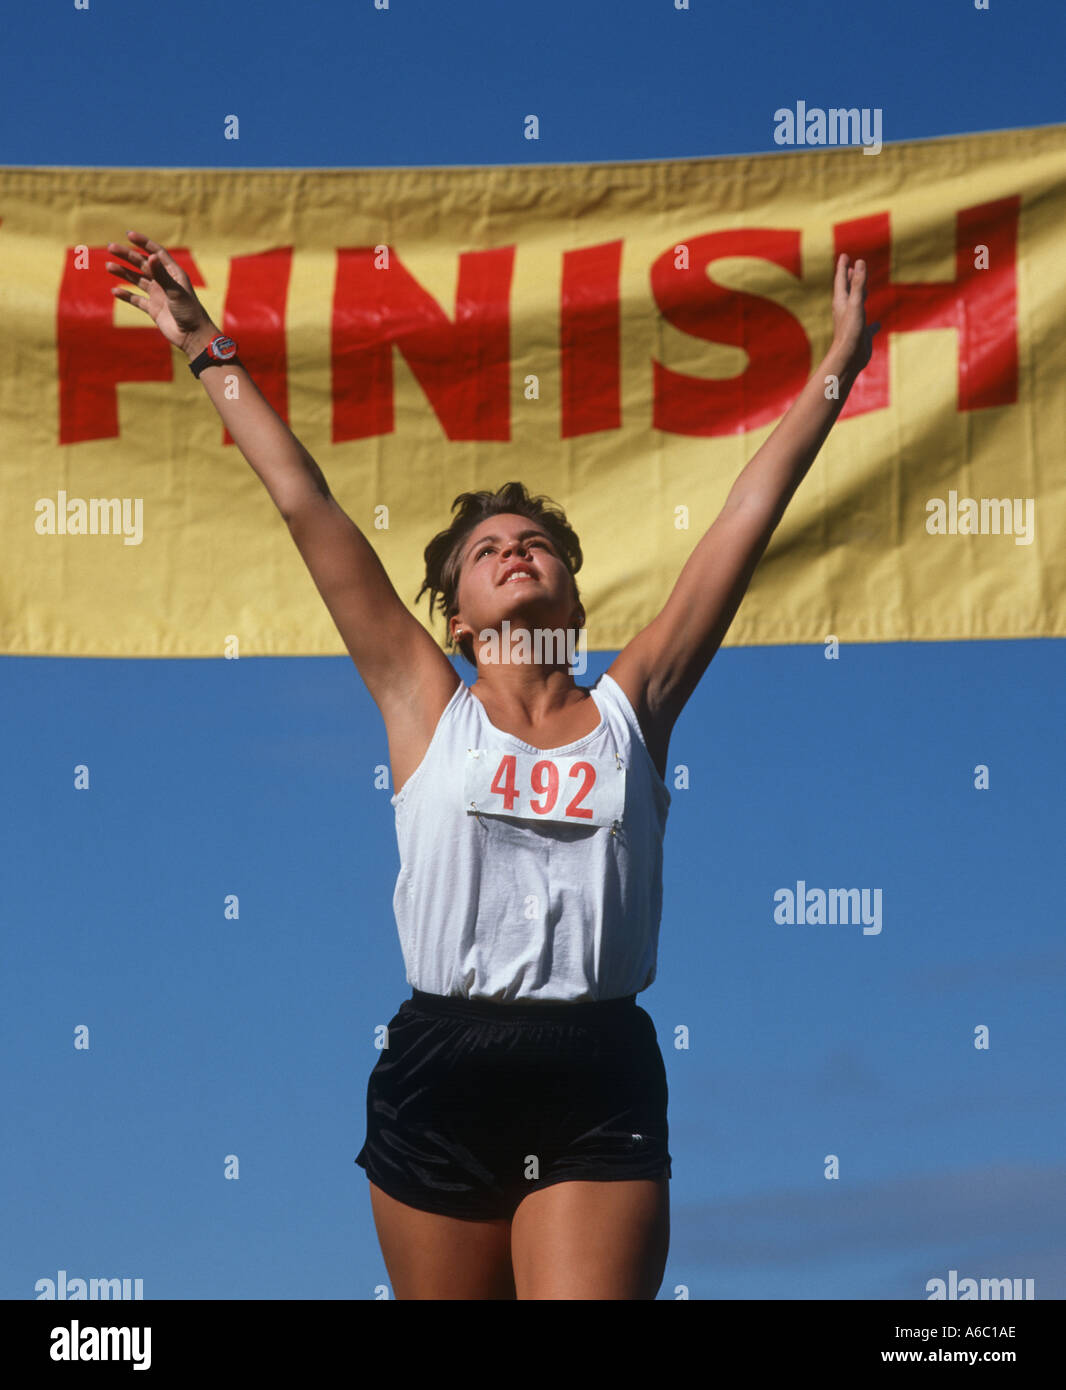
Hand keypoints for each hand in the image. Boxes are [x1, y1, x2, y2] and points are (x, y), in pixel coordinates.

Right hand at [106, 230, 215, 354]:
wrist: (193, 336)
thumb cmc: (190, 311)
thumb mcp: (176, 291)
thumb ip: (162, 274)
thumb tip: (150, 256)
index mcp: (173, 273)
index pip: (156, 253)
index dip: (143, 243)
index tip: (128, 235)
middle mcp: (164, 282)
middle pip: (142, 264)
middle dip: (127, 255)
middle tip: (110, 247)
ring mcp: (158, 295)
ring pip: (137, 280)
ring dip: (123, 273)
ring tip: (108, 266)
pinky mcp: (153, 309)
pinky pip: (136, 300)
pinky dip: (126, 295)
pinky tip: (115, 291)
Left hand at [830, 253, 880, 374]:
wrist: (848, 358)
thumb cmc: (850, 331)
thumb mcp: (855, 303)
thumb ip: (857, 283)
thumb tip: (859, 262)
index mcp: (841, 303)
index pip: (841, 280)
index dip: (843, 267)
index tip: (844, 255)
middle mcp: (846, 312)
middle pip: (847, 291)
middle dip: (849, 278)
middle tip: (850, 267)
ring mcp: (853, 323)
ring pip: (856, 306)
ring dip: (859, 296)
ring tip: (863, 289)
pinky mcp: (861, 335)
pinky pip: (868, 327)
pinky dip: (872, 323)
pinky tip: (877, 324)